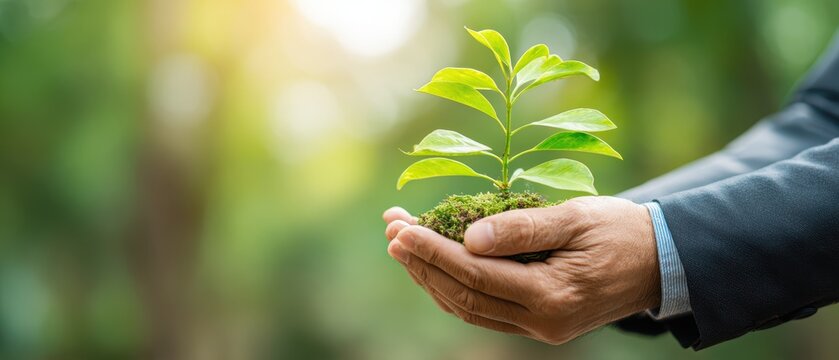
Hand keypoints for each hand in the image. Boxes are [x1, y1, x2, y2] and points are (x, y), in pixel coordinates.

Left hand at [382, 196, 660, 344]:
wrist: (660, 262)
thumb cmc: (621, 230)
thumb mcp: (576, 217)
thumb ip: (523, 227)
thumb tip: (468, 237)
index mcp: (553, 295)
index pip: (476, 274)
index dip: (433, 251)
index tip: (402, 228)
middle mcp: (542, 321)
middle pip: (463, 295)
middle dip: (422, 263)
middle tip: (392, 231)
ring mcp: (539, 328)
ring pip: (468, 307)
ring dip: (431, 277)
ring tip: (402, 245)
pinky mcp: (538, 324)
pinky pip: (484, 311)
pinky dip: (453, 288)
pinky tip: (433, 265)